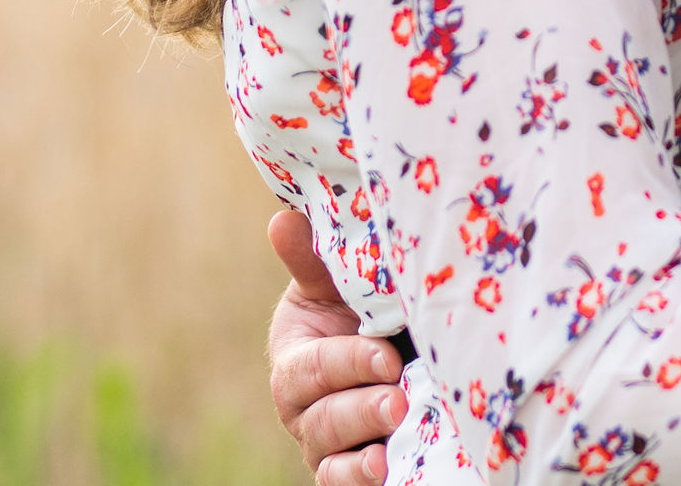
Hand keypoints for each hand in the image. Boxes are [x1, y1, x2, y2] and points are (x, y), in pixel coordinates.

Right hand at [265, 208, 408, 485]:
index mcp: (295, 357)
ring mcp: (324, 442)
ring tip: (398, 429)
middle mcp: (302, 406)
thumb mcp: (338, 283)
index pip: (312, 368)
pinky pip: (339, 483)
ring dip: (363, 449)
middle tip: (397, 399)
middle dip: (360, 408)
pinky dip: (357, 480)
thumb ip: (313, 259)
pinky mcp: (347, 468)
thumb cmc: (360, 307)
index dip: (347, 364)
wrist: (394, 345)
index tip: (387, 358)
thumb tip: (283, 220)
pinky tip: (384, 470)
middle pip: (321, 417)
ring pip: (330, 454)